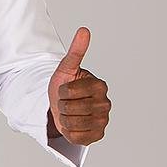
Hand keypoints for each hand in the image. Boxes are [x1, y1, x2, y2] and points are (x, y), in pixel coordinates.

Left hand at [46, 26, 110, 144]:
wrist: (62, 106)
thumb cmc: (65, 85)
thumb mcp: (66, 68)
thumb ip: (76, 51)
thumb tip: (84, 30)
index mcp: (100, 85)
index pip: (68, 91)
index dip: (61, 92)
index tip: (65, 90)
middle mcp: (106, 104)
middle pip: (69, 108)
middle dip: (61, 105)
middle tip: (66, 102)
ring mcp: (103, 121)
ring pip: (71, 123)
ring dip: (64, 118)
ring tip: (69, 113)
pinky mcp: (98, 135)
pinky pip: (76, 136)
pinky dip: (69, 132)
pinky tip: (73, 124)